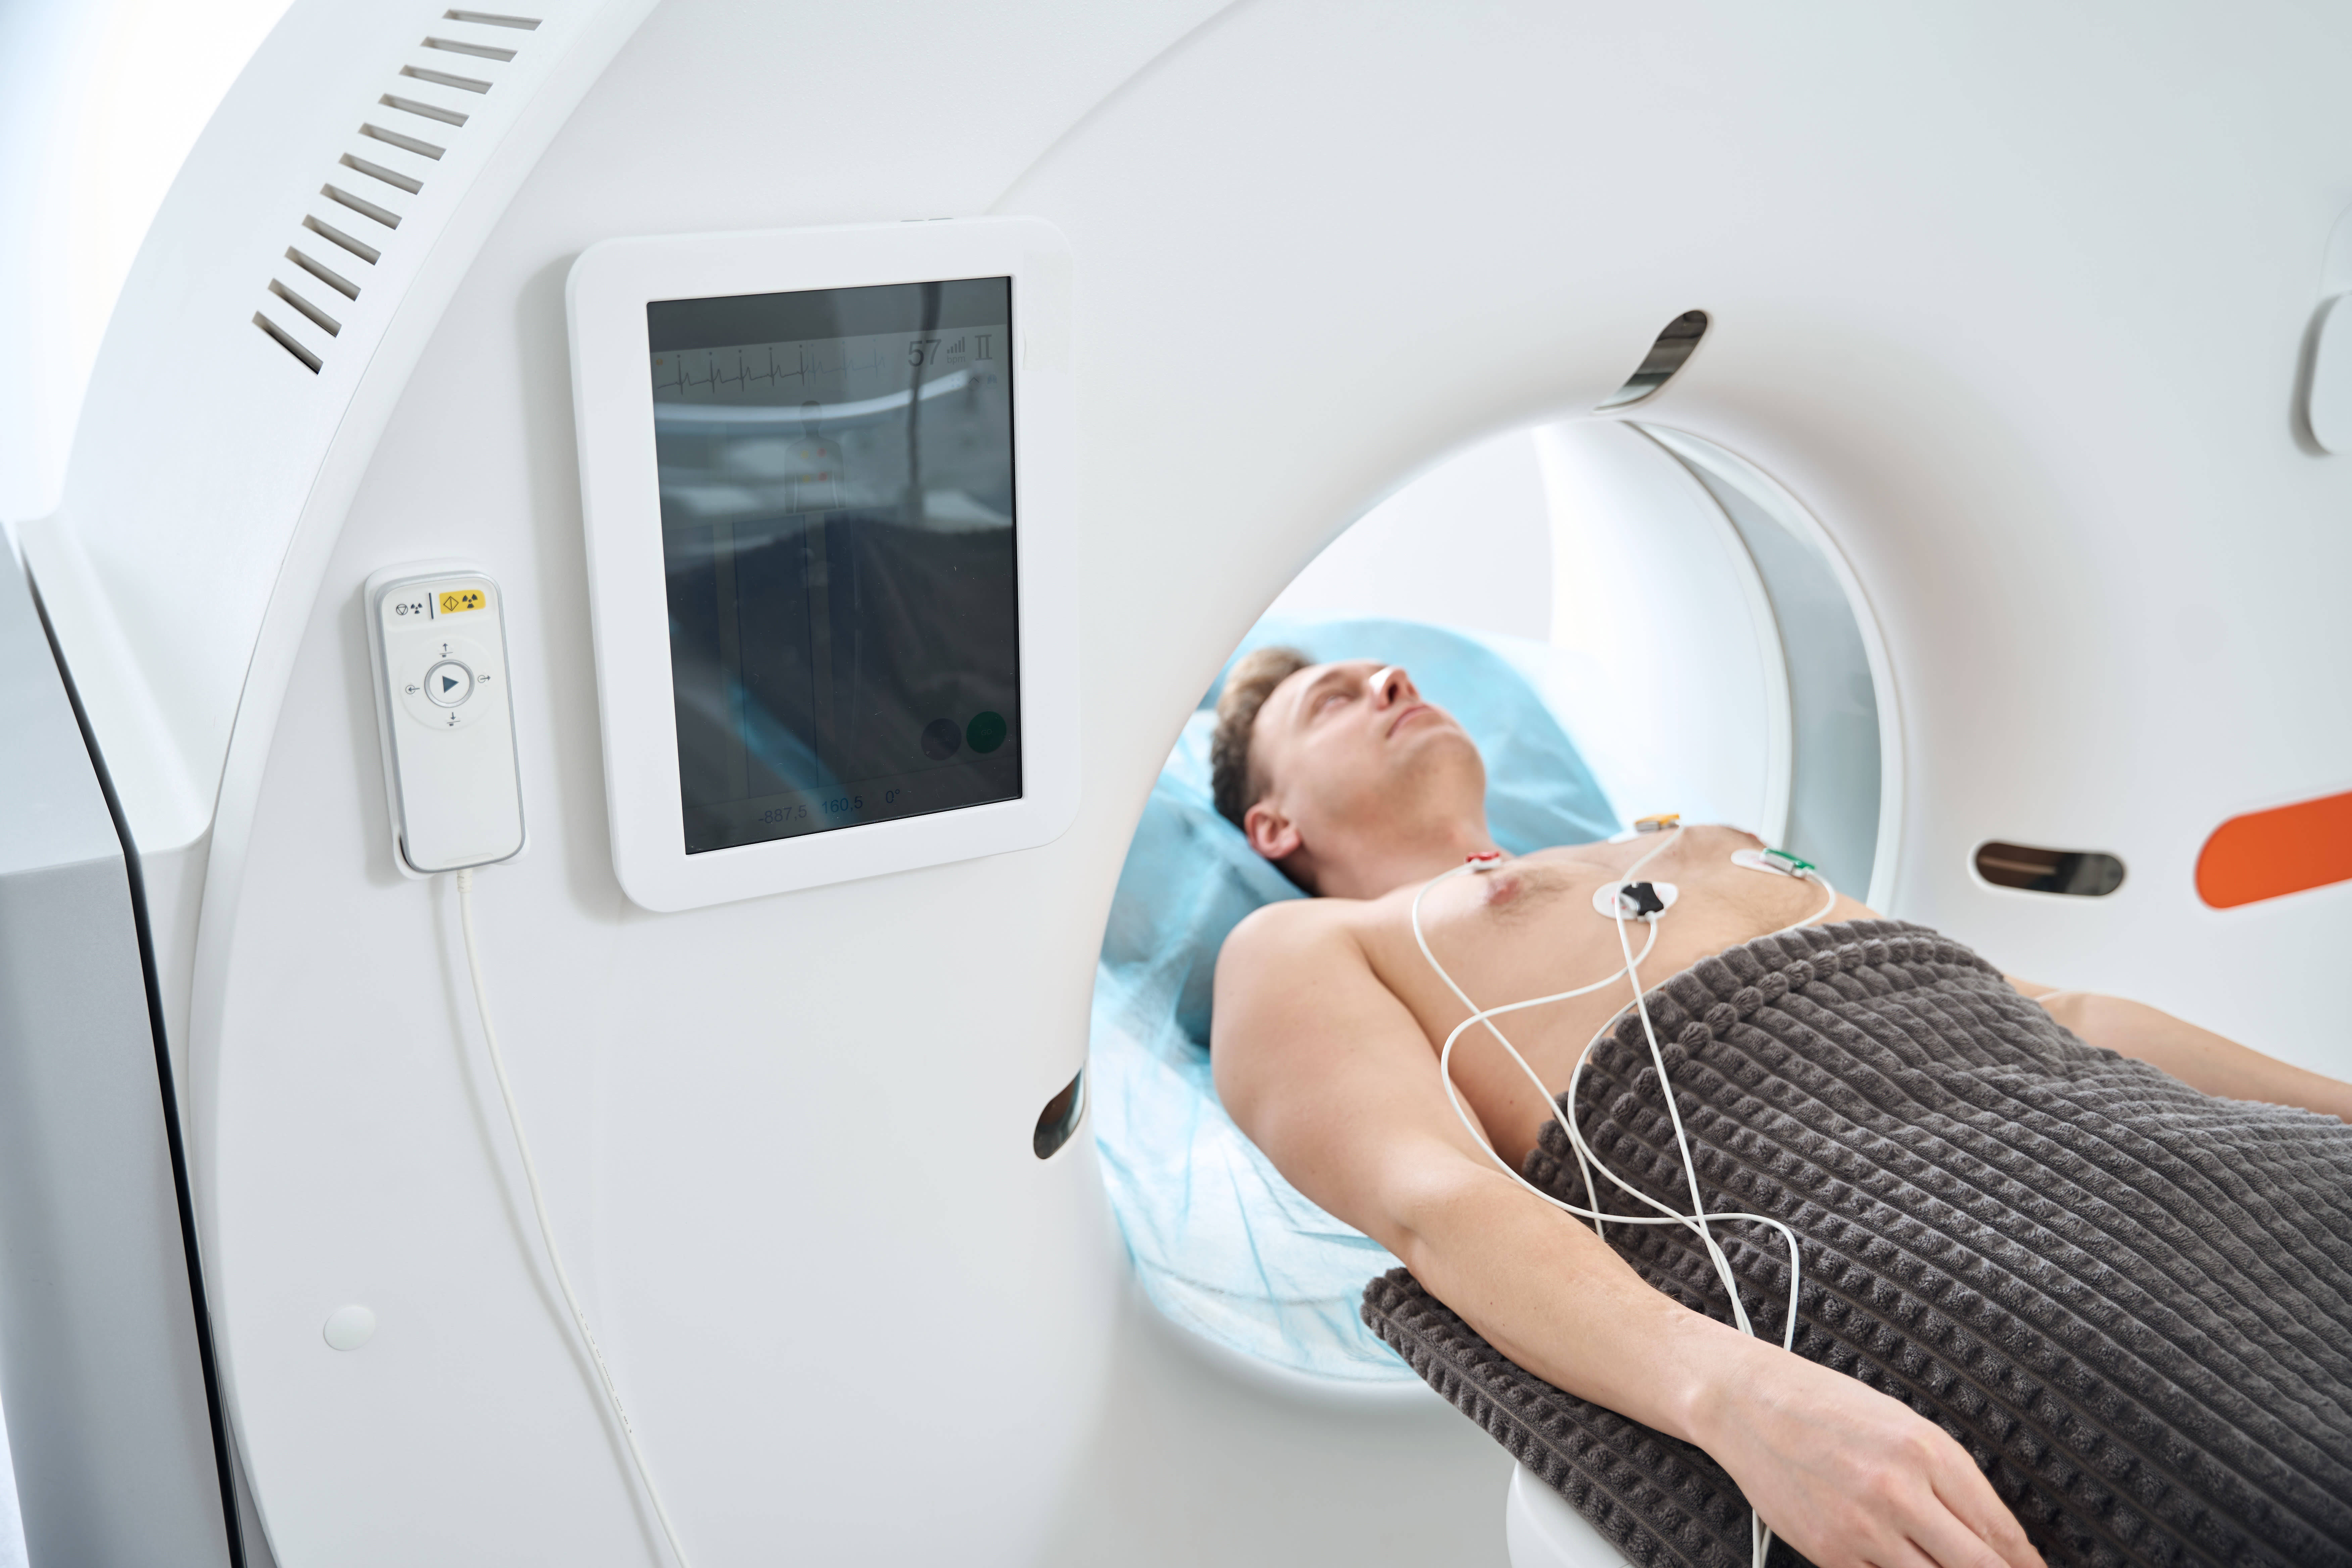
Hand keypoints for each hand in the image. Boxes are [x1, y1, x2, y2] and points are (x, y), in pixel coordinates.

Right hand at [1688, 1338, 2043, 1567]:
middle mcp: (1898, 1492)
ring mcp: (1862, 1528)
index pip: (2001, 1531)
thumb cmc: (1825, 1407)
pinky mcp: (1830, 1553)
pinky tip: (1907, 1567)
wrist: (1747, 1403)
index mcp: (1926, 1451)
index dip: (2028, 1565)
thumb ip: (1952, 1480)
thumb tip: (1996, 1538)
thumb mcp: (1903, 1426)